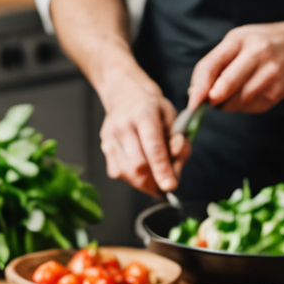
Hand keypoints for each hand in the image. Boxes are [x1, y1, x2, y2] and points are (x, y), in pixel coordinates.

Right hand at [97, 79, 183, 194]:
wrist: (127, 96)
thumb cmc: (156, 111)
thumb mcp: (174, 119)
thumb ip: (179, 140)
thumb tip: (175, 157)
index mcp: (145, 114)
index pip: (153, 146)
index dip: (162, 169)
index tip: (170, 186)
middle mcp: (123, 124)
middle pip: (137, 164)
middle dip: (154, 180)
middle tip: (167, 182)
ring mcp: (110, 135)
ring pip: (126, 172)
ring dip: (144, 183)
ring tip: (156, 178)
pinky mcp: (104, 146)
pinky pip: (117, 172)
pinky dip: (132, 179)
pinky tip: (142, 172)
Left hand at [187, 20, 283, 114]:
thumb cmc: (264, 42)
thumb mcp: (238, 40)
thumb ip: (216, 63)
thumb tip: (195, 92)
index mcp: (241, 39)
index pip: (212, 66)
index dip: (199, 88)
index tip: (192, 102)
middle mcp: (258, 55)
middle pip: (224, 89)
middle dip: (213, 100)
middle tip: (211, 100)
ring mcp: (271, 75)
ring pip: (237, 103)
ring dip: (229, 104)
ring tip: (234, 92)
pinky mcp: (280, 92)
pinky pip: (253, 108)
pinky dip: (246, 106)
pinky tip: (251, 93)